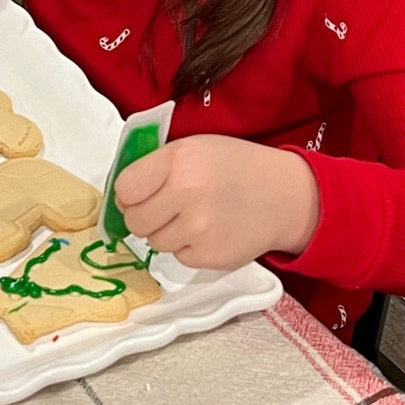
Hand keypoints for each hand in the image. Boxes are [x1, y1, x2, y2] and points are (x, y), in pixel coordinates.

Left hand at [116, 135, 320, 270]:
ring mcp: (199, 229)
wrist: (285, 197)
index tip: (140, 193)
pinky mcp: (209, 256)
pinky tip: (210, 230)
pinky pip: (178, 257)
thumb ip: (157, 166)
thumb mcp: (196, 147)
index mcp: (180, 160)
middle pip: (135, 220)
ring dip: (168, 232)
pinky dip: (189, 247)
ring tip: (196, 216)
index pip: (125, 188)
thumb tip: (120, 194)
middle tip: (167, 207)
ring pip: (154, 242)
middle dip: (145, 216)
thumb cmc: (237, 168)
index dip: (130, 193)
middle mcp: (187, 194)